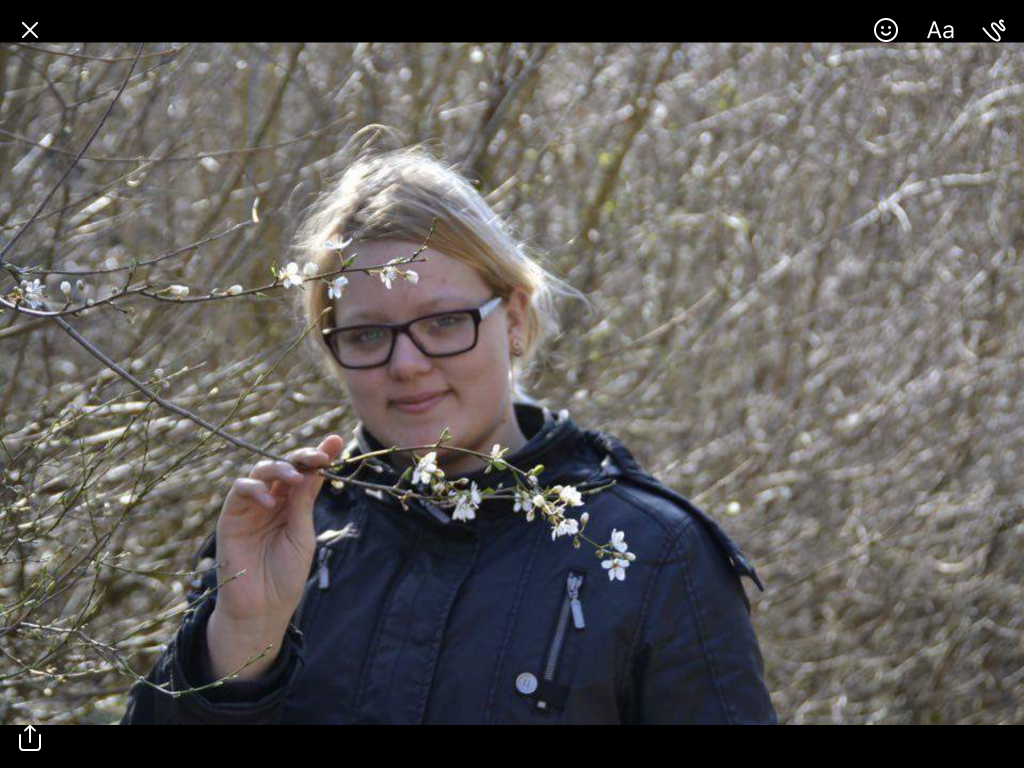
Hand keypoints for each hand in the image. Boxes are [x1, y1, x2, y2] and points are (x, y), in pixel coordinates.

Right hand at [211, 435, 344, 627]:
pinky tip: (269, 500)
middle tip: (319, 456)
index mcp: (293, 505)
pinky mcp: (231, 517)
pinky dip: (254, 489)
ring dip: (278, 467)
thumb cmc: (285, 576)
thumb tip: (314, 469)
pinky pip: (239, 491)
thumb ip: (303, 503)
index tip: (336, 441)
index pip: (306, 473)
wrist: (262, 609)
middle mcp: (272, 501)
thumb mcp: (302, 535)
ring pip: (260, 471)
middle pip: (284, 466)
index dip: (318, 455)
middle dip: (301, 456)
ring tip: (295, 476)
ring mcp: (251, 508)